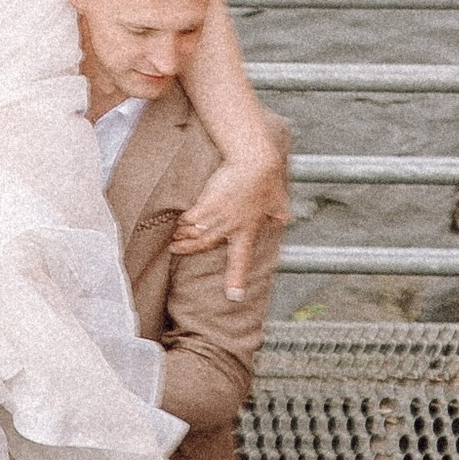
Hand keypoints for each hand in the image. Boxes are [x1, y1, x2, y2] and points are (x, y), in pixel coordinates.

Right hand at [173, 143, 290, 302]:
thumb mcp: (277, 200)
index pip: (241, 261)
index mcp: (247, 231)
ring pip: (195, 234)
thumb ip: (278, 213)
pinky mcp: (206, 203)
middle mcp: (230, 228)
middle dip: (188, 250)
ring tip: (175, 239)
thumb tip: (283, 219)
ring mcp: (217, 217)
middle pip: (205, 245)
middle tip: (176, 250)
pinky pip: (190, 218)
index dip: (236, 280)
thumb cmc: (267, 179)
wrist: (253, 162)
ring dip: (183, 238)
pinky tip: (178, 221)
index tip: (234, 297)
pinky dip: (183, 222)